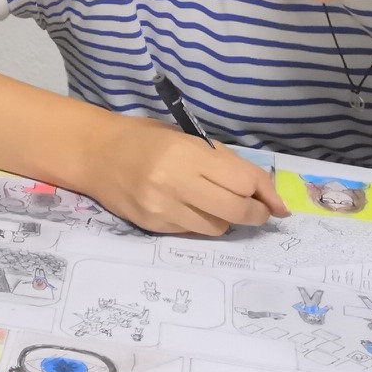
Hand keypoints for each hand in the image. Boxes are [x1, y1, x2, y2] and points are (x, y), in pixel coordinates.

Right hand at [79, 119, 288, 235]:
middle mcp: (174, 182)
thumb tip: (263, 191)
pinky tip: (189, 208)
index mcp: (186, 153)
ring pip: (217, 228)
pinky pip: (192, 232)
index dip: (266, 194)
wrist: (94, 153)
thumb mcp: (185, 138)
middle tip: (259, 212)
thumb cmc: (144, 139)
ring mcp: (161, 207)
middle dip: (256, 214)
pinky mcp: (152, 225)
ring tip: (218, 207)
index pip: (243, 181)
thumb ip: (221, 162)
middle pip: (236, 210)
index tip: (278, 204)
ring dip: (227, 221)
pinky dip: (200, 223)